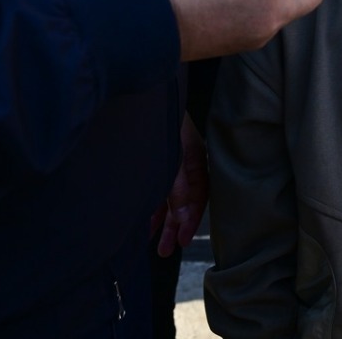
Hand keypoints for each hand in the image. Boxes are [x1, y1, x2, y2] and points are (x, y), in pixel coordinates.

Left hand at [152, 115, 208, 256]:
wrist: (146, 90)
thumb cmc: (165, 119)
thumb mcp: (174, 156)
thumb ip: (178, 188)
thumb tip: (182, 219)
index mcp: (196, 158)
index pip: (199, 196)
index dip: (192, 219)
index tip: (182, 241)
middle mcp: (184, 163)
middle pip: (183, 201)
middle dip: (174, 226)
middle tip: (165, 251)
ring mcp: (170, 161)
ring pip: (167, 197)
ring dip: (160, 220)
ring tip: (152, 243)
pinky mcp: (154, 160)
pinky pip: (155, 188)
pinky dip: (149, 205)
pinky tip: (142, 221)